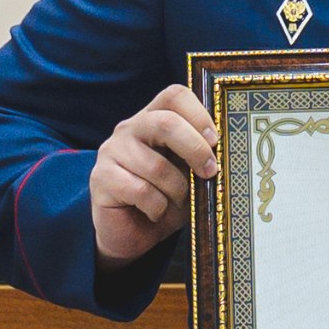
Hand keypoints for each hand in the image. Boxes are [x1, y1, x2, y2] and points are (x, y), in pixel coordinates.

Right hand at [90, 84, 216, 263]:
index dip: (199, 114)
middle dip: (194, 150)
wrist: (133, 233)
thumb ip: (203, 158)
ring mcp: (111, 151)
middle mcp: (130, 128)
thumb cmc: (167, 198)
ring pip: (155, 166)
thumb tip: (227, 153)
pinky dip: (157, 207)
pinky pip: (139, 190)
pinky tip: (155, 212)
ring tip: (176, 201)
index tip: (215, 141)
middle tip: (210, 172)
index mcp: (155, 118)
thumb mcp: (191, 175)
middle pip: (166, 123)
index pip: (174, 95)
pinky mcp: (100, 177)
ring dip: (176, 190)